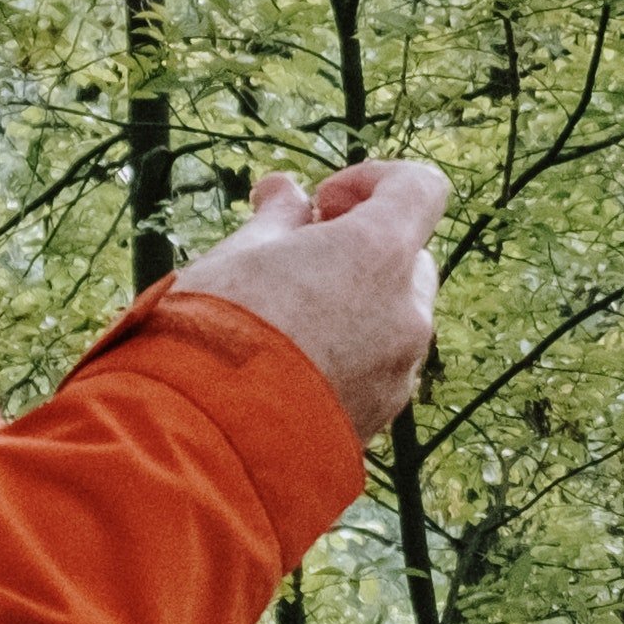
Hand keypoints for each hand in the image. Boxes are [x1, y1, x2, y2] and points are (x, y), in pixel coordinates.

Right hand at [173, 158, 449, 445]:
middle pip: (407, 257)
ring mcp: (400, 370)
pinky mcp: (381, 416)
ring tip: (282, 318)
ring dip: (354, 303)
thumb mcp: (237, 256)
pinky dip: (349, 352)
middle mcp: (406, 312)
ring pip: (394, 316)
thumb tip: (285, 192)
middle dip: (358, 249)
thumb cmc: (212, 334)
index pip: (420, 187)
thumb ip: (277, 220)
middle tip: (292, 258)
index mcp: (377, 254)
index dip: (373, 179)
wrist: (203, 444)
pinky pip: (378, 367)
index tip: (321, 200)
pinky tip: (288, 365)